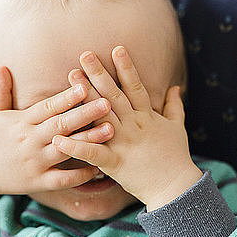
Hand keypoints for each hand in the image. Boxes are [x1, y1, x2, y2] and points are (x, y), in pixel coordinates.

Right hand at [0, 66, 114, 200]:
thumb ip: (0, 91)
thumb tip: (1, 66)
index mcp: (22, 122)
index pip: (47, 107)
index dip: (66, 97)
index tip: (84, 85)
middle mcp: (30, 141)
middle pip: (61, 125)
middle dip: (85, 114)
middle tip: (107, 103)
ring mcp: (35, 162)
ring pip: (65, 150)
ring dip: (88, 140)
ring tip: (110, 130)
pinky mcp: (38, 182)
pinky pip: (63, 179)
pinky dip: (80, 175)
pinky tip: (98, 167)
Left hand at [52, 47, 201, 210]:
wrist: (176, 188)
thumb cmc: (176, 158)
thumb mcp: (177, 128)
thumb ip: (173, 106)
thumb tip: (175, 87)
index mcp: (147, 117)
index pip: (135, 87)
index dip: (126, 68)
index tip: (116, 48)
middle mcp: (134, 126)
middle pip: (114, 96)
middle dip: (99, 74)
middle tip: (84, 55)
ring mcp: (123, 144)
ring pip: (101, 117)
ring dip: (85, 98)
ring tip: (70, 81)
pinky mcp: (114, 163)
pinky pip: (92, 153)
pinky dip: (75, 146)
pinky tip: (58, 138)